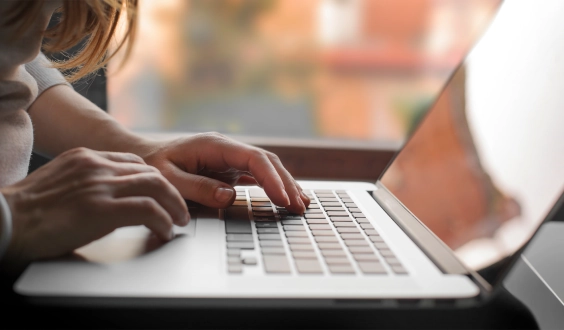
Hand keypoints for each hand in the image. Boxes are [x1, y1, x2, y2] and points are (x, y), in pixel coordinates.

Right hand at [0, 148, 187, 271]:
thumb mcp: (60, 182)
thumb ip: (86, 181)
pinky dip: (163, 221)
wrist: (5, 220)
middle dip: (171, 192)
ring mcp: (100, 185)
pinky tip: (164, 231)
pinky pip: (147, 210)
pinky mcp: (101, 209)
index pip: (134, 162)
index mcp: (86, 157)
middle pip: (151, 172)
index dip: (155, 179)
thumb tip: (108, 196)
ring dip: (174, 206)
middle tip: (180, 210)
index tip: (163, 192)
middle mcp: (97, 166)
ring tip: (178, 221)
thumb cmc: (27, 209)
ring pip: (156, 187)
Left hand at [137, 133, 309, 212]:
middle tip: (299, 207)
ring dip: (284, 184)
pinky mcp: (229, 169)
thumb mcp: (167, 179)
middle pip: (266, 162)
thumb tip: (229, 196)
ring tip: (301, 204)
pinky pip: (258, 175)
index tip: (283, 198)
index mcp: (214, 145)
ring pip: (266, 167)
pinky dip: (273, 186)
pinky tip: (286, 197)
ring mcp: (230, 158)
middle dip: (285, 183)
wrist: (145, 157)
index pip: (253, 159)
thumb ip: (197, 188)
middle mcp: (227, 149)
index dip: (271, 178)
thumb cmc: (153, 166)